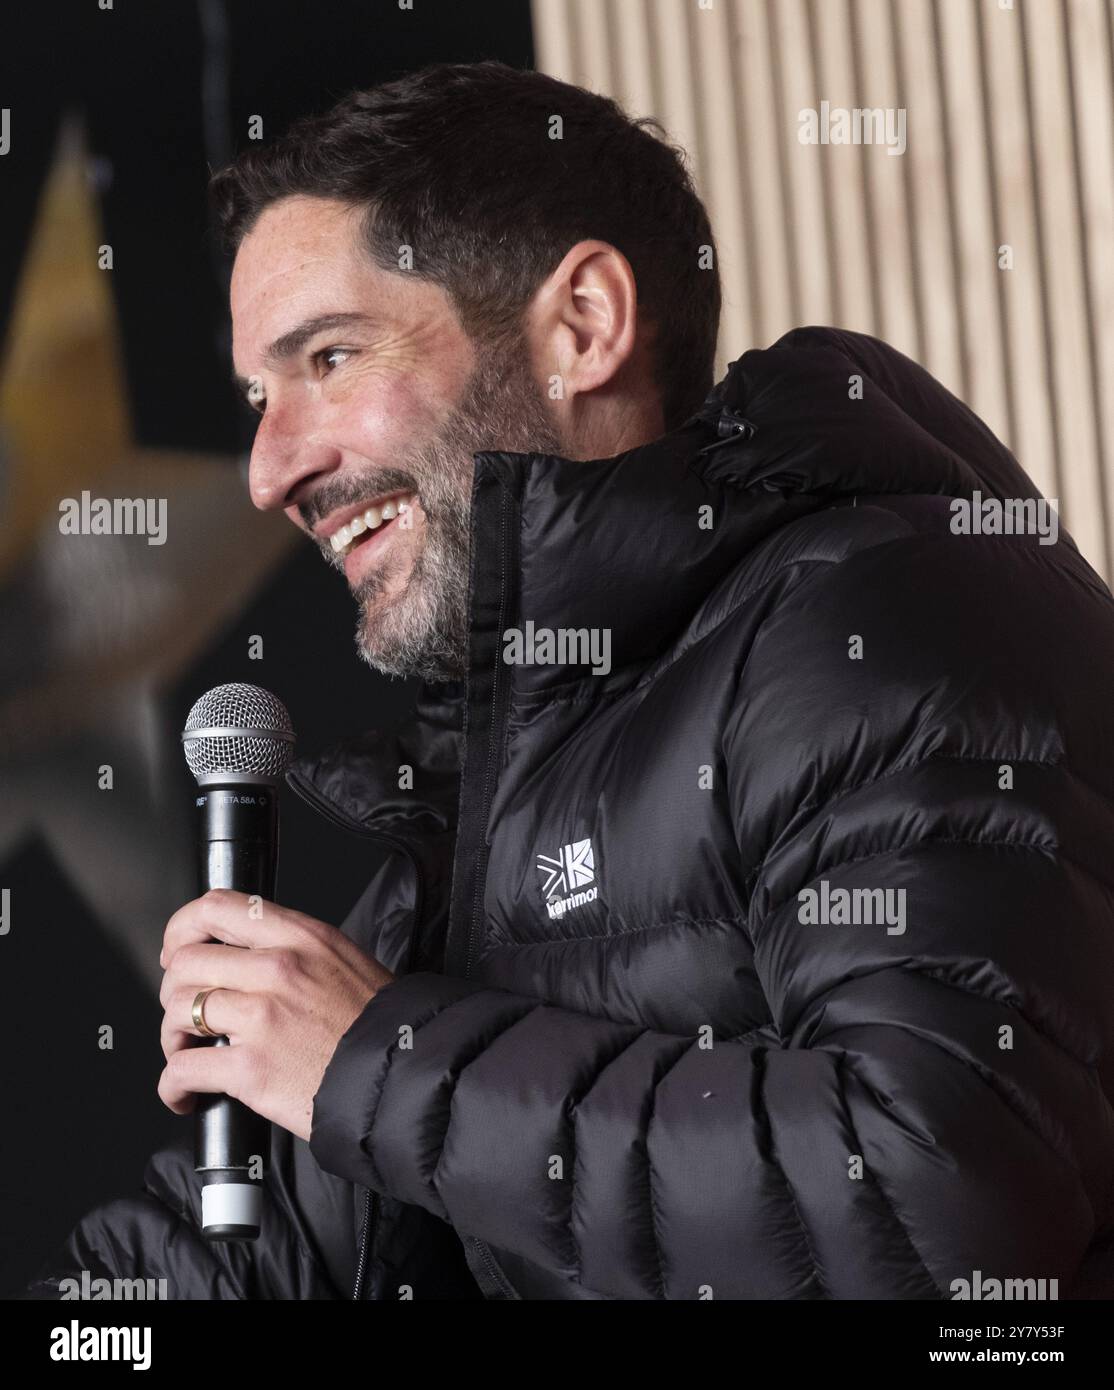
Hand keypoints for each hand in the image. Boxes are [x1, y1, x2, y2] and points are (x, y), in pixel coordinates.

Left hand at [157, 888, 394, 1141]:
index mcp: (300, 937)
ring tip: (187, 1052)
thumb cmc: (377, 1024)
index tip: (178, 948)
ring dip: (171, 1036)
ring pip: (177, 1010)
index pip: (217, 907)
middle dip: (173, 990)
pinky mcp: (251, 1068)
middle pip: (187, 961)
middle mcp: (278, 969)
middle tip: (183, 1010)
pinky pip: (183, 1069)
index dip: (182, 927)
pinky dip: (172, 1085)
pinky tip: (185, 1093)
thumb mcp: (342, 958)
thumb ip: (293, 947)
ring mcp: (262, 1017)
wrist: (402, 1075)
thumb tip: (244, 952)